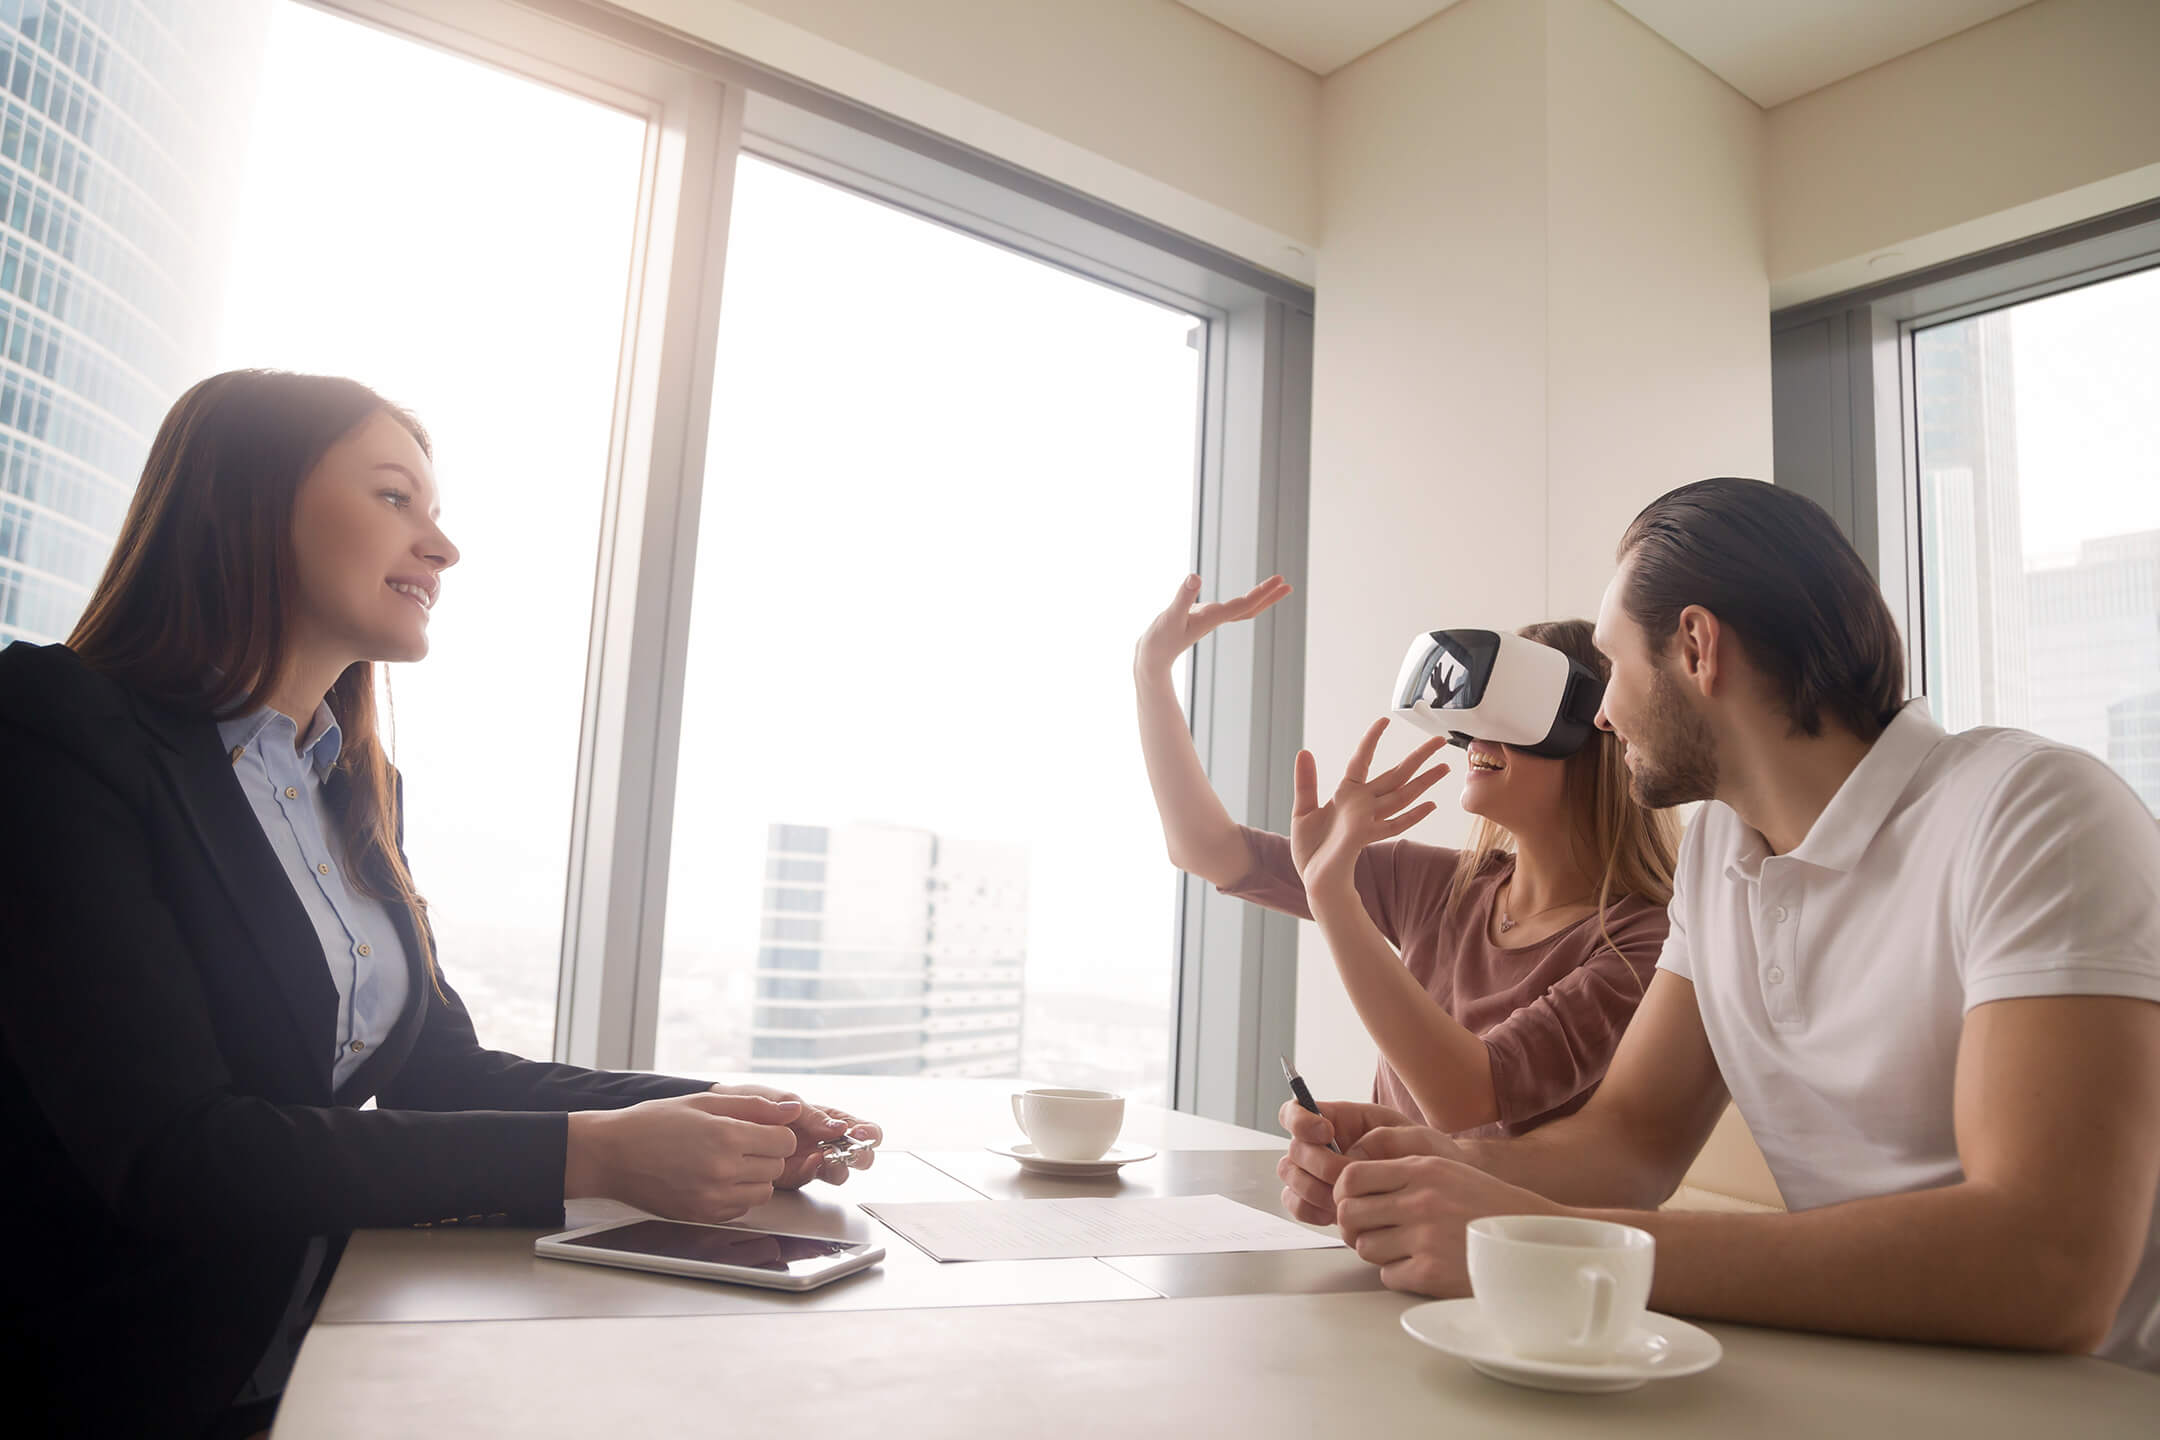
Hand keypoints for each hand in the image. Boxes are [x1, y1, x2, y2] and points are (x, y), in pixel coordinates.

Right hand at [565, 1092, 800, 1223]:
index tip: (760, 1129)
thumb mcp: (704, 1102)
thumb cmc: (653, 1123)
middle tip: (739, 1143)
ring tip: (727, 1161)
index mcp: (726, 1137)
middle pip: (777, 1167)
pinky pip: (741, 1208)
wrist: (612, 1155)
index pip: (785, 1141)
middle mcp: (723, 1171)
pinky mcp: (702, 1216)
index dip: (776, 1132)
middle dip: (766, 1153)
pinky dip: (736, 1195)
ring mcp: (712, 1198)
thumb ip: (753, 1106)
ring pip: (764, 1191)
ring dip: (755, 1176)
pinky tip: (713, 1179)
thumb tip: (794, 1110)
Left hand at [711, 1082, 882, 1188]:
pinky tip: (811, 1163)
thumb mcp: (776, 1099)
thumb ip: (806, 1112)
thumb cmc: (744, 1102)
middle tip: (856, 1152)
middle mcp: (818, 1140)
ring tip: (829, 1157)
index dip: (866, 1132)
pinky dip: (813, 1172)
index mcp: (819, 1116)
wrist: (711, 1121)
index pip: (853, 1125)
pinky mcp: (790, 1176)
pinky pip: (809, 1178)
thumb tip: (834, 1126)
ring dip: (839, 1165)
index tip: (864, 1135)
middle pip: (853, 1151)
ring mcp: (806, 1159)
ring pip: (836, 1169)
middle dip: (860, 1154)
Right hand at [1134, 573, 1290, 677]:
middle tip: (1287, 584)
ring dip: (1259, 598)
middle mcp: (1215, 619)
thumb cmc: (1159, 641)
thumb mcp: (1170, 617)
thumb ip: (1183, 598)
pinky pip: (1229, 609)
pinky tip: (1245, 598)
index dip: (1264, 593)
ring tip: (1274, 587)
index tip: (1280, 581)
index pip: (1245, 605)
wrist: (1151, 660)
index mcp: (1212, 618)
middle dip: (1269, 596)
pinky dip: (1242, 601)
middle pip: (1249, 608)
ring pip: (1241, 609)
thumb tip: (1195, 577)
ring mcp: (1209, 619)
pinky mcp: (1200, 618)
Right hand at [1275, 1098, 1427, 1223]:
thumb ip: (1379, 1139)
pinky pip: (1297, 1204)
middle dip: (1317, 1164)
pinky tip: (1332, 1214)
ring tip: (1342, 1199)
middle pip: (1294, 1149)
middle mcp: (1321, 1145)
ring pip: (1291, 1177)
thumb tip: (1349, 1156)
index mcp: (1338, 1119)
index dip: (1301, 1120)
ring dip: (1312, 1189)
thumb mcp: (1412, 1137)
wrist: (1437, 1191)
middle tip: (1344, 1176)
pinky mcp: (1317, 1200)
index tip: (1325, 1132)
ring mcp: (1316, 1174)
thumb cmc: (1426, 1157)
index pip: (1296, 1111)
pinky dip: (1309, 1210)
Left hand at [1290, 718, 1450, 891]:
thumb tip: (1304, 751)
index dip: (1371, 741)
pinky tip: (1430, 805)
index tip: (1383, 720)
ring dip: (1423, 782)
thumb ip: (1306, 782)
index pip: (1361, 760)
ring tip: (1444, 767)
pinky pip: (1394, 825)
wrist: (1313, 879)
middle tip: (1439, 741)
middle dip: (1417, 758)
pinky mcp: (1366, 837)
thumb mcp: (1302, 810)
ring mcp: (1367, 820)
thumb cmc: (1311, 848)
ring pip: (1401, 796)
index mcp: (1347, 794)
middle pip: (1395, 775)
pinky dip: (1412, 815)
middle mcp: (1363, 804)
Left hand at [1334, 1154, 1562, 1295]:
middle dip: (1353, 1225)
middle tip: (1370, 1231)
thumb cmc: (1486, 1205)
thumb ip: (1402, 1172)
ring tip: (1403, 1248)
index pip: (1351, 1176)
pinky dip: (1398, 1274)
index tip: (1351, 1203)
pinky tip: (1421, 1266)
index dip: (1342, 1193)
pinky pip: (1387, 1275)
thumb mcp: (1447, 1170)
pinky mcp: (1431, 1273)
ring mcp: (1425, 1237)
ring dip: (1377, 1251)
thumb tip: (1348, 1186)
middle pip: (1349, 1214)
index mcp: (1422, 1169)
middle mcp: (1420, 1200)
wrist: (1533, 1240)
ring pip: (1365, 1248)